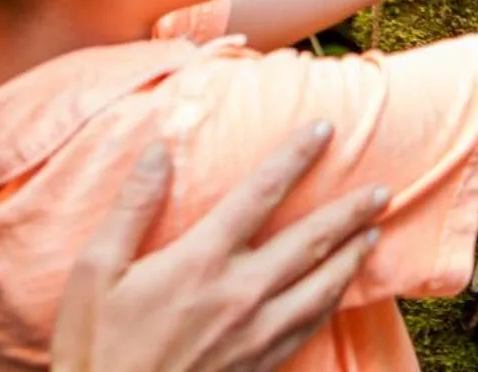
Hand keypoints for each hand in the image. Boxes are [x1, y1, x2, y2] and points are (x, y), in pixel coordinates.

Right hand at [51, 123, 387, 371]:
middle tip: (382, 189)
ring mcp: (254, 333)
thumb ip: (131, 208)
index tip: (324, 128)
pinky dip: (334, 302)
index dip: (295, 156)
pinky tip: (341, 291)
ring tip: (376, 234)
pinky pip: (310, 327)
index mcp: (200, 261)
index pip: (260, 193)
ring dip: (352, 256)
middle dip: (349, 211)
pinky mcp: (259, 364)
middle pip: (309, 240)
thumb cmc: (95, 347)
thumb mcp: (95, 272)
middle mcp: (239, 293)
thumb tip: (156, 151)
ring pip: (321, 287)